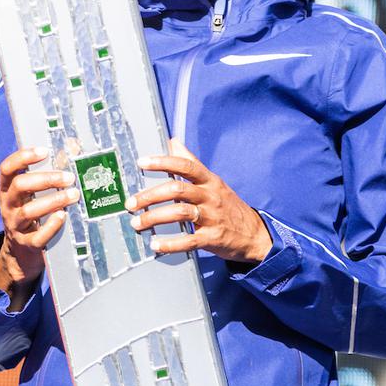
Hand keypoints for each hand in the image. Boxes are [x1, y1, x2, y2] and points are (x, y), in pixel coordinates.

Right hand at [0, 146, 79, 310]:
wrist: (21, 252)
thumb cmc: (33, 212)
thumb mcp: (34, 192)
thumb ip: (52, 168)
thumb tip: (74, 145)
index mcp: (7, 189)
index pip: (7, 168)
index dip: (23, 157)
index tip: (44, 151)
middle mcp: (8, 205)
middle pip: (19, 186)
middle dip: (45, 179)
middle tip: (68, 177)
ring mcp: (15, 226)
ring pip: (29, 211)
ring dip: (53, 201)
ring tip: (73, 194)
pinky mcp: (26, 244)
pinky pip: (37, 237)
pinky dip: (51, 226)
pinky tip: (62, 216)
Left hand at [126, 139, 272, 263]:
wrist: (254, 234)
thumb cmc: (228, 205)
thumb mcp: (214, 181)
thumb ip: (192, 162)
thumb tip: (173, 141)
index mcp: (209, 181)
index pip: (186, 166)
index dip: (163, 162)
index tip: (142, 162)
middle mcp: (210, 196)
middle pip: (178, 189)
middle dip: (150, 195)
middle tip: (131, 203)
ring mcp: (212, 217)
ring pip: (180, 213)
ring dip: (155, 218)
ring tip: (137, 223)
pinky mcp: (213, 238)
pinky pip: (189, 241)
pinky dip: (170, 244)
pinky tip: (156, 244)